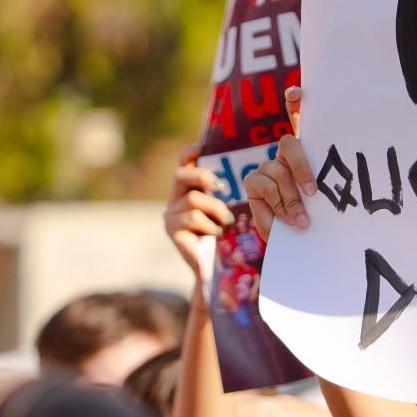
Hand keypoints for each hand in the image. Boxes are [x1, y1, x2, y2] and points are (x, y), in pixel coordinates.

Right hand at [164, 144, 234, 278]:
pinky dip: (209, 225)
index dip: (190, 153)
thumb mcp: (225, 210)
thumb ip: (226, 194)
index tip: (202, 147)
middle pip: (180, 175)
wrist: (214, 269)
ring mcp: (171, 215)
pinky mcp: (171, 230)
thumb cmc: (225, 237)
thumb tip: (245, 172)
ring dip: (215, 209)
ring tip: (227, 221)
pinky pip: (192, 218)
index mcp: (188, 190)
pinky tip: (216, 234)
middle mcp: (175, 199)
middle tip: (221, 186)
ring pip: (193, 200)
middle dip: (201, 176)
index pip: (184, 164)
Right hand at [243, 87, 316, 238]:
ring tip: (302, 221)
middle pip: (290, 144)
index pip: (300, 118)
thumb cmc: (318, 217)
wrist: (296, 242)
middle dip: (301, 166)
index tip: (296, 92)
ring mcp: (267, 166)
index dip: (296, 101)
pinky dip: (278, 206)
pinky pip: (265, 187)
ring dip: (292, 200)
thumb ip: (324, 184)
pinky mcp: (252, 182)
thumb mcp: (326, 201)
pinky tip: (286, 221)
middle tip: (313, 192)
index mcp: (308, 151)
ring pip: (278, 172)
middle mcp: (286, 154)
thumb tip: (328, 182)